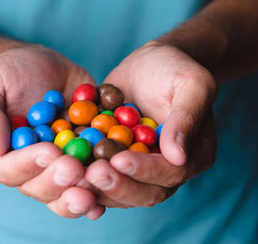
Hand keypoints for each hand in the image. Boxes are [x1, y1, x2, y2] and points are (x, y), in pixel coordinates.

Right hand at [0, 45, 103, 219]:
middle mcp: (30, 167)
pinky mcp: (84, 157)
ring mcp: (59, 165)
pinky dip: (103, 188)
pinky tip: (111, 192)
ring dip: (82, 193)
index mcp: (2, 154)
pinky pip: (93, 178)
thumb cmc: (7, 73)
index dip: (29, 165)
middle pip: (41, 188)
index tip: (49, 151)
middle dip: (59, 181)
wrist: (42, 66)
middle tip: (76, 169)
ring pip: (67, 191)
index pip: (9, 170)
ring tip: (96, 185)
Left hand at [85, 43, 217, 207]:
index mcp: (193, 156)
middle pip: (145, 192)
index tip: (121, 160)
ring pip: (119, 191)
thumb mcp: (191, 84)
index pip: (171, 173)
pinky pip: (100, 175)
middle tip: (92, 173)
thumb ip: (186, 117)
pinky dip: (82, 175)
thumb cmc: (175, 69)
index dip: (146, 170)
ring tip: (74, 172)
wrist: (149, 65)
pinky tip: (64, 168)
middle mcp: (167, 170)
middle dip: (118, 185)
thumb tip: (177, 156)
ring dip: (96, 186)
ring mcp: (139, 168)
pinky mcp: (116, 162)